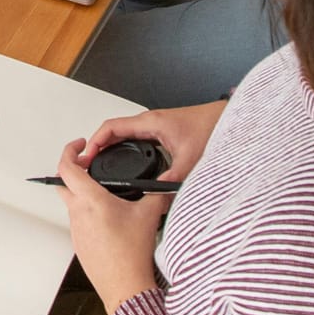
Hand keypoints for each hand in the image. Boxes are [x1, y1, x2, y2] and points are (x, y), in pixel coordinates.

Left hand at [54, 139, 166, 313]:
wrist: (125, 287)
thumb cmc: (132, 255)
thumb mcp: (149, 215)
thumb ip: (156, 194)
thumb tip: (164, 184)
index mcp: (91, 200)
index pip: (66, 167)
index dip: (70, 151)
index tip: (79, 145)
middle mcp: (78, 213)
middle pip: (62, 182)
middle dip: (72, 169)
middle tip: (88, 165)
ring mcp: (76, 229)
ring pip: (70, 202)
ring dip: (81, 192)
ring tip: (102, 192)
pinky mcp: (79, 243)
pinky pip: (77, 220)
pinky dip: (86, 212)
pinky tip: (105, 217)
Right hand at [86, 103, 228, 181]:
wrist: (226, 119)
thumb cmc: (210, 127)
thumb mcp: (190, 157)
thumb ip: (174, 177)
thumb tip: (158, 196)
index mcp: (150, 123)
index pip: (111, 127)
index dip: (95, 141)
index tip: (87, 156)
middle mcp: (150, 122)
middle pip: (113, 131)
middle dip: (98, 147)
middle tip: (89, 164)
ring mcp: (155, 126)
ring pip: (124, 135)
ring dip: (110, 147)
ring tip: (102, 164)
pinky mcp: (162, 132)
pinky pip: (135, 139)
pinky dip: (124, 148)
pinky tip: (127, 161)